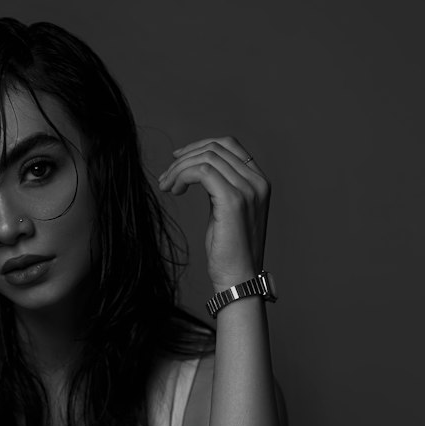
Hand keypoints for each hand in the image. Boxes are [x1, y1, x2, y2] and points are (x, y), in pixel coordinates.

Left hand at [157, 135, 269, 291]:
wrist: (238, 279)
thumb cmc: (229, 252)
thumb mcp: (226, 212)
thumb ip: (220, 189)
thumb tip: (199, 172)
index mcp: (258, 181)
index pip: (229, 146)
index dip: (199, 147)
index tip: (177, 159)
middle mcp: (257, 182)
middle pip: (216, 148)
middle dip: (185, 158)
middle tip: (166, 178)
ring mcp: (247, 190)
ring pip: (207, 158)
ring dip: (180, 168)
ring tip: (166, 187)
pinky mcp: (233, 201)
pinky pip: (203, 172)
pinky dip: (183, 175)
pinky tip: (174, 190)